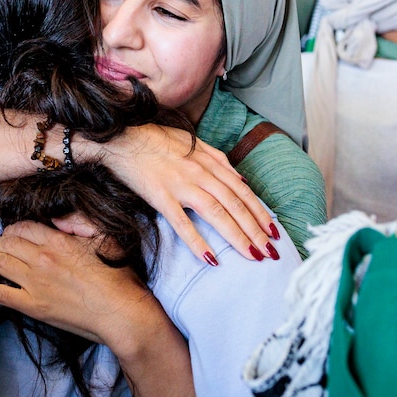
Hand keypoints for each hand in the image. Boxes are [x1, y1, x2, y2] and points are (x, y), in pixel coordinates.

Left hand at [0, 221, 195, 396]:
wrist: (122, 313)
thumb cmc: (119, 277)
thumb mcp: (107, 238)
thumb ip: (81, 221)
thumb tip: (59, 217)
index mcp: (60, 241)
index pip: (23, 227)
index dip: (15, 227)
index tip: (14, 232)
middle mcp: (42, 259)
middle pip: (6, 242)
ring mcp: (34, 284)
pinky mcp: (32, 306)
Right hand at [90, 124, 278, 262]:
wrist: (123, 137)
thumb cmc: (157, 139)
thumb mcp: (194, 142)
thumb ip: (219, 160)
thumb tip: (242, 179)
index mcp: (209, 162)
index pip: (242, 191)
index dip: (260, 212)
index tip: (274, 231)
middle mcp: (200, 173)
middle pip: (235, 205)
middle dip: (256, 230)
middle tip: (271, 252)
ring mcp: (180, 185)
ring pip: (216, 213)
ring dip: (237, 236)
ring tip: (252, 255)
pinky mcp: (160, 196)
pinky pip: (182, 222)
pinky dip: (197, 241)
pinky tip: (211, 259)